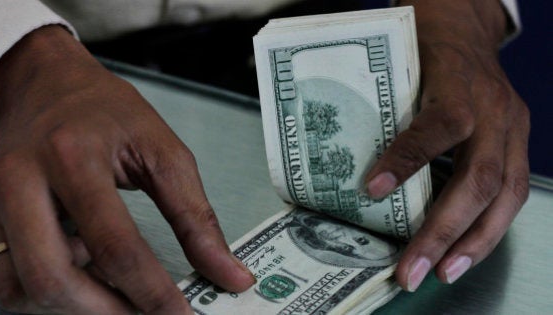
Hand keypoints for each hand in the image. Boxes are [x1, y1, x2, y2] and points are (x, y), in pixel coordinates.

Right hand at [0, 25, 253, 313]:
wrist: (43, 83)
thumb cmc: (105, 111)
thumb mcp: (161, 149)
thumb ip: (196, 217)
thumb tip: (229, 274)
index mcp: (73, 155)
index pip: (115, 245)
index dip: (152, 293)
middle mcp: (20, 178)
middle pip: (53, 277)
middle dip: (107, 312)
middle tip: (145, 313)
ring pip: (22, 288)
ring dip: (75, 304)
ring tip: (109, 279)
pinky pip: (6, 277)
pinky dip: (46, 287)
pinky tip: (76, 261)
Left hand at [365, 0, 529, 290]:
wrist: (465, 26)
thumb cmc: (424, 45)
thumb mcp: (399, 65)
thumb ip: (383, 107)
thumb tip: (345, 165)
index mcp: (458, 87)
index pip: (435, 128)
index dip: (405, 161)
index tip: (371, 190)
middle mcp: (494, 111)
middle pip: (479, 179)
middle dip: (444, 232)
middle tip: (413, 269)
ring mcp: (513, 128)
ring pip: (506, 195)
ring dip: (475, 243)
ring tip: (443, 273)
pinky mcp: (518, 141)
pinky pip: (511, 193)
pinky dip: (487, 227)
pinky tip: (462, 251)